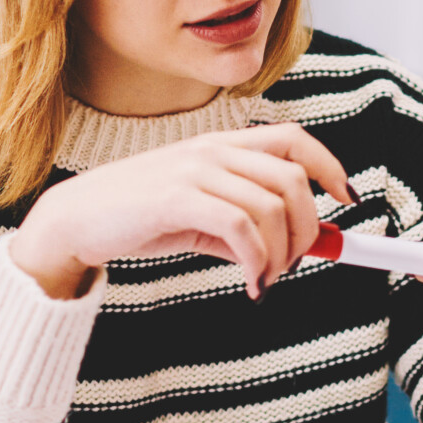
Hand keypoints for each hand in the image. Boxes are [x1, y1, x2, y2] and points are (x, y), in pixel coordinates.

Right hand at [9, 124, 352, 300]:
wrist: (75, 222)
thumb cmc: (139, 217)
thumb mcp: (200, 216)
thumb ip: (245, 224)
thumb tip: (297, 247)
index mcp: (221, 145)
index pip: (293, 140)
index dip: (329, 165)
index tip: (347, 200)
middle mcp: (212, 149)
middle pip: (293, 178)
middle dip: (309, 228)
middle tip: (294, 265)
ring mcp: (194, 170)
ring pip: (272, 208)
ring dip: (283, 255)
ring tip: (266, 280)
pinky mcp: (177, 198)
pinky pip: (243, 228)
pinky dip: (259, 262)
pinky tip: (253, 283)